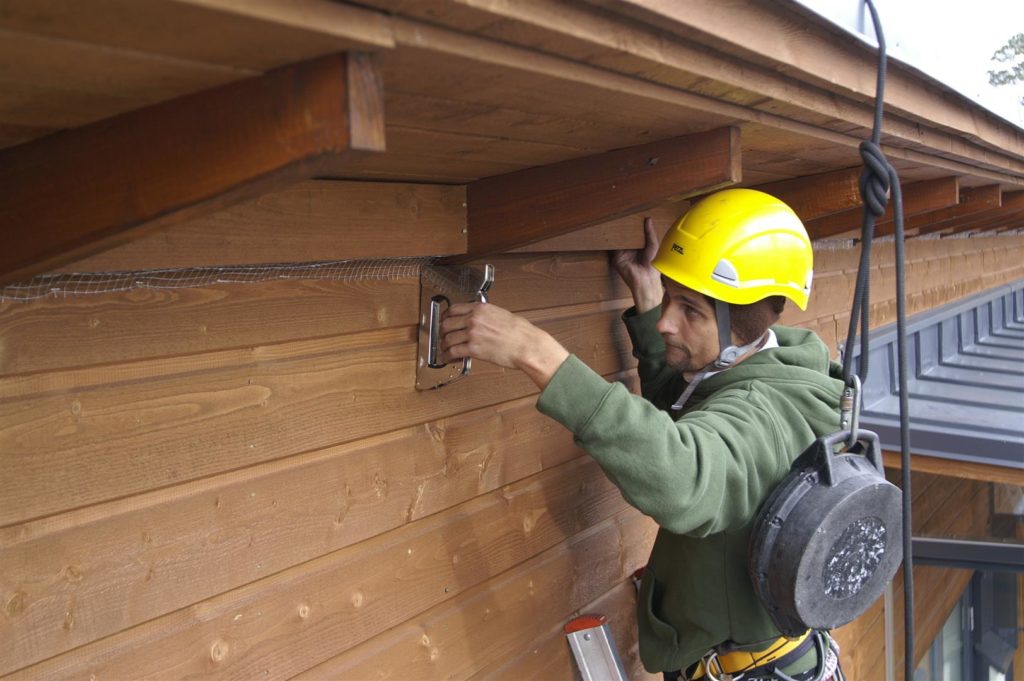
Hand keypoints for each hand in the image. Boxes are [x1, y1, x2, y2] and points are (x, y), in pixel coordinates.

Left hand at [440, 302, 568, 388]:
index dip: (445, 315)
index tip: (444, 319)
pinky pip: (453, 352)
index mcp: (481, 309)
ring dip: (443, 345)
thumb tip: (478, 319)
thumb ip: (486, 315)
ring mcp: (473, 334)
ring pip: (448, 338)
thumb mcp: (501, 314)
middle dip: (442, 331)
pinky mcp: (474, 349)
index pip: (454, 309)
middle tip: (442, 335)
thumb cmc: (521, 332)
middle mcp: (474, 319)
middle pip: (447, 323)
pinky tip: (446, 358)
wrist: (527, 345)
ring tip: (444, 349)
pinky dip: (447, 356)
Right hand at [612, 216, 662, 312]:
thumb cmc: (653, 266)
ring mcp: (622, 253)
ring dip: (618, 232)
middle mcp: (631, 249)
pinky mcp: (616, 257)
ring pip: (619, 239)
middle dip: (625, 226)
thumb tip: (648, 219)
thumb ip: (650, 233)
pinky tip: (614, 231)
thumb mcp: (653, 246)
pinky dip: (613, 239)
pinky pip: (614, 246)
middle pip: (626, 235)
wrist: (645, 280)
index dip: (635, 225)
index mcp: (640, 246)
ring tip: (618, 219)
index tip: (634, 214)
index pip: (636, 233)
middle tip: (624, 213)